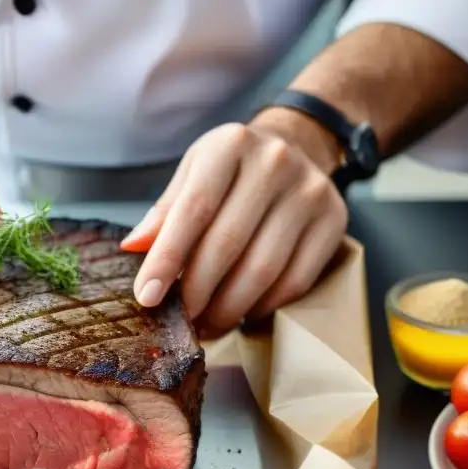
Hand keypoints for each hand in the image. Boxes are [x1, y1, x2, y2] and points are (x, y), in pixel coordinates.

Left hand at [121, 113, 347, 336]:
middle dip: (197, 293)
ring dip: (229, 307)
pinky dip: (264, 306)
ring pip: (263, 269)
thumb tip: (133, 248)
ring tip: (209, 322)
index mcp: (229, 146)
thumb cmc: (233, 170)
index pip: (193, 210)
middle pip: (227, 244)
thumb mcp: (193, 174)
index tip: (147, 297)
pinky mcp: (334, 221)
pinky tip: (244, 311)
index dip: (166, 259)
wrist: (298, 147)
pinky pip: (295, 280)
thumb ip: (165, 212)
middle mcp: (274, 163)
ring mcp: (309, 192)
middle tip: (182, 320)